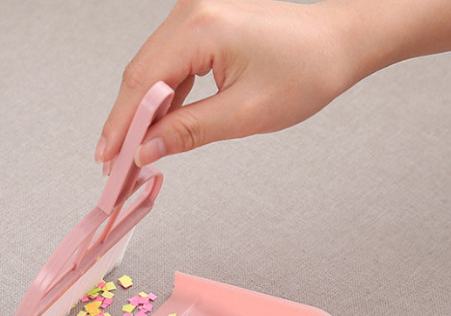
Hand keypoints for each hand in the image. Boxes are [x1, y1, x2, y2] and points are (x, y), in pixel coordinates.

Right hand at [96, 0, 450, 170]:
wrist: (340, 42)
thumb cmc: (307, 70)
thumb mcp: (246, 112)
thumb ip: (190, 131)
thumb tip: (146, 150)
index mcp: (199, 29)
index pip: (141, 85)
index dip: (121, 128)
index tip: (110, 162)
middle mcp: (190, 14)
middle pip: (140, 77)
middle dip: (127, 125)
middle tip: (117, 165)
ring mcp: (196, 18)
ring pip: (153, 73)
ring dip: (144, 114)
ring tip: (136, 152)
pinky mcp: (206, 28)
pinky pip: (173, 67)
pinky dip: (164, 99)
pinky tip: (161, 125)